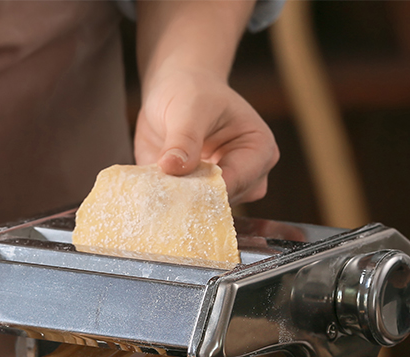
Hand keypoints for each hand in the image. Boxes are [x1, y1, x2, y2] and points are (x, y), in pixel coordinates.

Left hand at [134, 66, 278, 203]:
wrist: (174, 91)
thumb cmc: (191, 92)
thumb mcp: (188, 107)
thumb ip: (184, 138)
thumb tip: (173, 166)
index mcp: (259, 150)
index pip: (237, 181)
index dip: (207, 190)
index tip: (177, 192)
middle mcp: (247, 175)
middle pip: (223, 203)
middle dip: (192, 201)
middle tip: (162, 194)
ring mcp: (221, 188)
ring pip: (203, 212)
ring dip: (178, 206)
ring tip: (156, 192)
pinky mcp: (196, 196)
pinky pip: (183, 210)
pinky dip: (166, 206)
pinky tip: (150, 197)